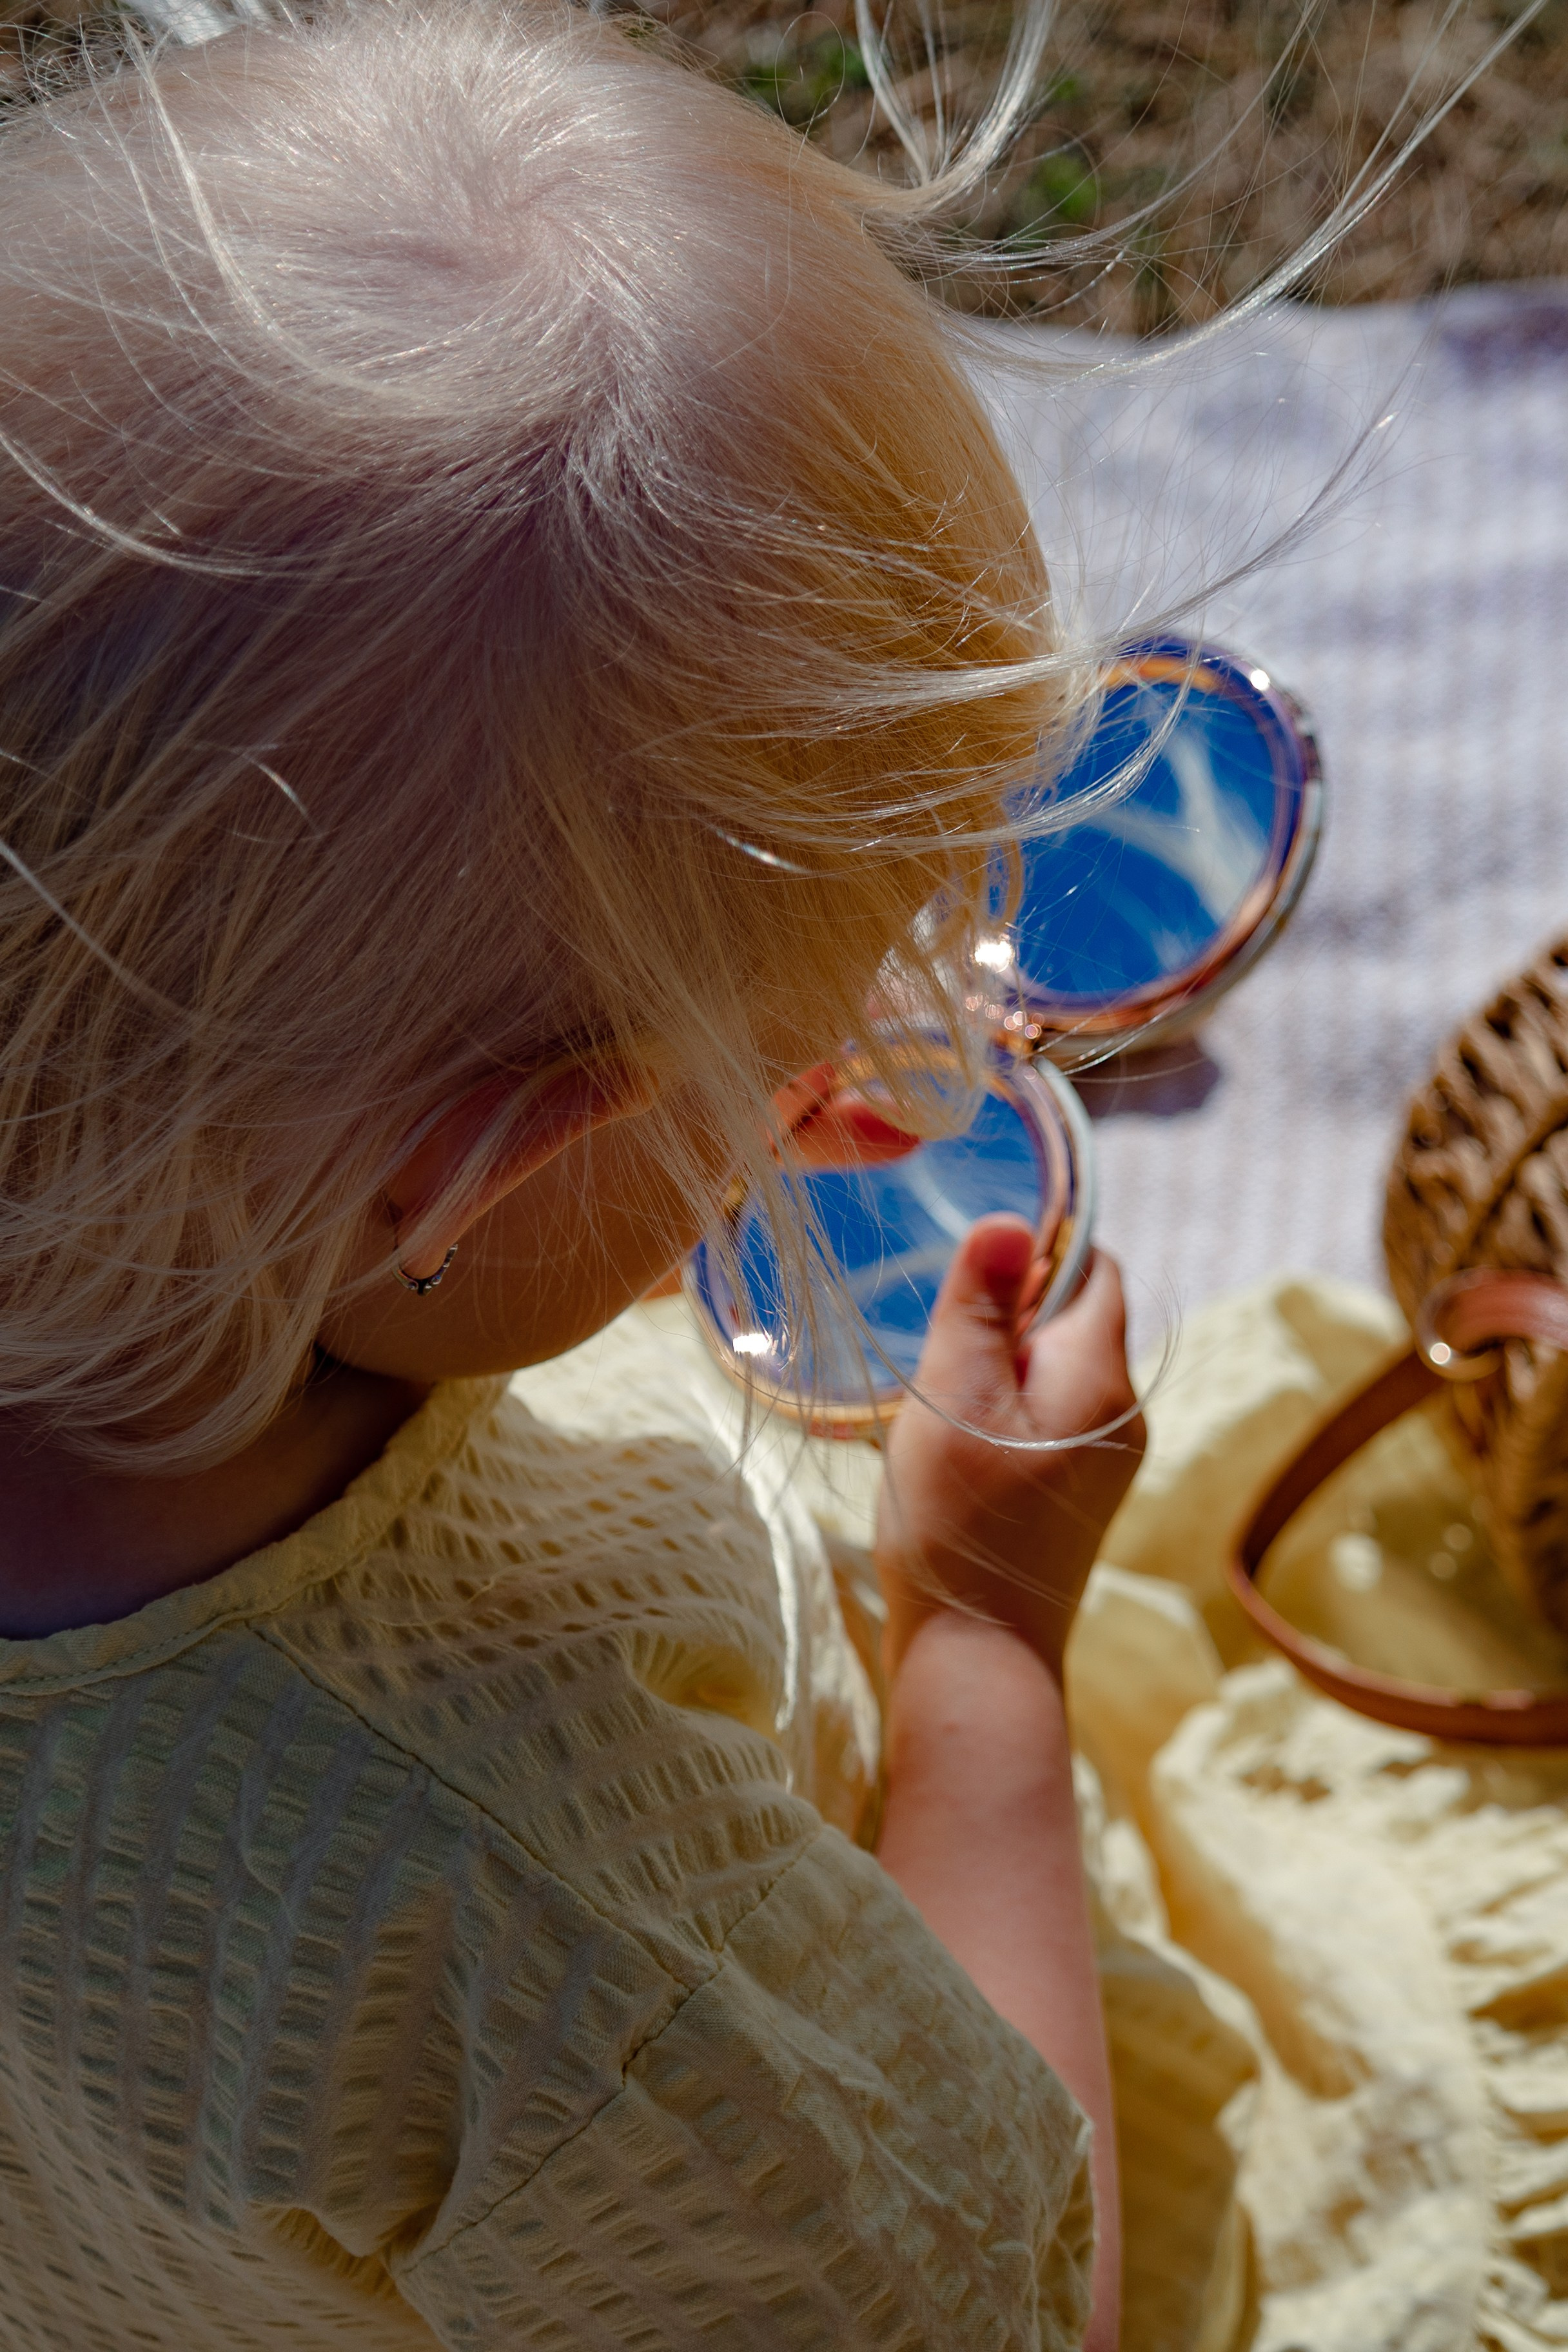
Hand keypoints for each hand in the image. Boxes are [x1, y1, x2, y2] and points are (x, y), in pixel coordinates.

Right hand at [876, 1216, 1143, 1679]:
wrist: (978, 1654)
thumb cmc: (957, 1522)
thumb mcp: (952, 1395)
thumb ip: (979, 1304)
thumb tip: (1012, 1218)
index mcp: (1102, 1376)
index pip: (1094, 1266)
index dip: (1035, 1254)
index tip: (967, 1286)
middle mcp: (1123, 1412)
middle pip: (1073, 1317)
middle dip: (1006, 1317)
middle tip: (940, 1359)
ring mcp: (1108, 1459)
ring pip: (1054, 1370)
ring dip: (997, 1369)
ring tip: (942, 1409)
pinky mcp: (1079, 1494)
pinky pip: (1047, 1417)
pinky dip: (1002, 1413)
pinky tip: (956, 1448)